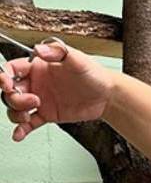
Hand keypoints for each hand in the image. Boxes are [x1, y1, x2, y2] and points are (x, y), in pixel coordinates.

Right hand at [0, 42, 115, 141]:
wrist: (108, 96)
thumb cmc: (94, 75)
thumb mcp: (77, 59)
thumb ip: (58, 53)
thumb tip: (38, 48)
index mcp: (39, 67)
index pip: (12, 69)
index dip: (4, 76)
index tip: (6, 83)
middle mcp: (36, 83)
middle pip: (10, 91)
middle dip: (14, 98)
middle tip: (33, 101)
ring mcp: (40, 100)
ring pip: (15, 108)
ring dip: (16, 113)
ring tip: (29, 115)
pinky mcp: (46, 114)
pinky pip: (28, 124)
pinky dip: (21, 129)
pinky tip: (19, 134)